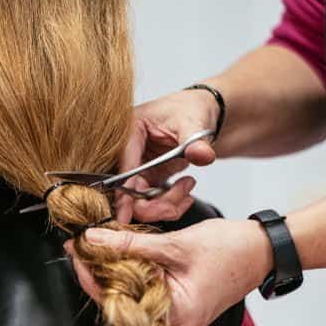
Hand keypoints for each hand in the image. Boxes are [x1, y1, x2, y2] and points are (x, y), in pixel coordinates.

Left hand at [65, 219, 272, 325]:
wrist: (263, 250)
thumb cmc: (230, 249)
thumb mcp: (174, 244)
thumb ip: (130, 244)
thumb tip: (93, 239)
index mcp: (176, 317)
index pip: (119, 300)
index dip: (93, 275)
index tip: (75, 251)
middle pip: (123, 302)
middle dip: (100, 272)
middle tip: (79, 245)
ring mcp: (178, 321)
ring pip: (133, 298)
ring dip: (115, 272)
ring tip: (94, 247)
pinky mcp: (179, 310)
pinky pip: (147, 295)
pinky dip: (134, 276)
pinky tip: (119, 256)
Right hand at [113, 88, 221, 223]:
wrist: (203, 113)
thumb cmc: (191, 109)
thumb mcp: (194, 122)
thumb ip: (196, 141)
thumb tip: (202, 155)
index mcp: (129, 131)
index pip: (123, 167)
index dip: (123, 193)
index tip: (124, 216)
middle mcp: (127, 151)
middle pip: (127, 191)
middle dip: (153, 205)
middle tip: (176, 205)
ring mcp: (137, 167)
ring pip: (139, 201)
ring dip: (166, 204)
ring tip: (187, 187)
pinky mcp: (147, 178)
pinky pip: (152, 201)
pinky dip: (170, 203)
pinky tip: (185, 193)